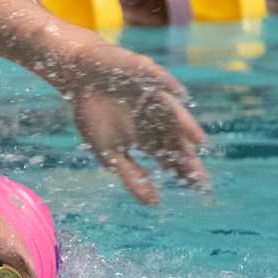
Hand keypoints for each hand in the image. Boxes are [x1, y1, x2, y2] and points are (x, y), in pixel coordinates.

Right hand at [56, 44, 209, 203]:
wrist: (78, 77)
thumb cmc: (93, 114)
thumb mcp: (109, 152)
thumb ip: (131, 176)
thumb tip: (155, 203)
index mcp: (148, 138)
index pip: (171, 157)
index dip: (183, 172)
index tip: (197, 190)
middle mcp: (156, 119)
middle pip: (176, 139)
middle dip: (188, 157)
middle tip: (200, 176)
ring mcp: (153, 96)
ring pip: (172, 113)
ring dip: (186, 126)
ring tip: (199, 141)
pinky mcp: (145, 73)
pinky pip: (159, 79)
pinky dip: (170, 86)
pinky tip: (181, 95)